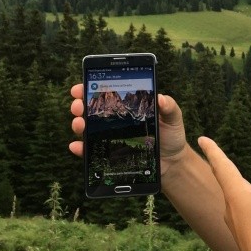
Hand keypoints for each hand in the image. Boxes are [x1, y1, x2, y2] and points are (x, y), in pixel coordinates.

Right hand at [69, 84, 187, 165]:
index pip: (106, 93)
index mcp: (128, 106)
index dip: (90, 88)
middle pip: (91, 110)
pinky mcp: (109, 153)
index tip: (80, 88)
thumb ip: (169, 107)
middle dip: (80, 105)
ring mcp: (110, 136)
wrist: (172, 162)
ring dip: (78, 124)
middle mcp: (115, 120)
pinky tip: (77, 145)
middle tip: (78, 107)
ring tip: (79, 123)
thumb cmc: (171, 136)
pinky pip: (90, 150)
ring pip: (87, 128)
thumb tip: (161, 98)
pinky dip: (80, 148)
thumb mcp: (174, 118)